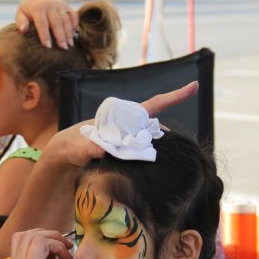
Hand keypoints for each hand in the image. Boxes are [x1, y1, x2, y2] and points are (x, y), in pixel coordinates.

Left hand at [16, 0, 77, 49]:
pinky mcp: (66, 6)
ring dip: (69, 33)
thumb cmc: (27, 13)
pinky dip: (75, 26)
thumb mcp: (20, 16)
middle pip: (57, 22)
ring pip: (67, 19)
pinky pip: (74, 15)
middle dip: (60, 36)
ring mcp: (59, 4)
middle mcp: (50, 4)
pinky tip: (73, 37)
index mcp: (38, 7)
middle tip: (63, 48)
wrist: (36, 1)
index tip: (48, 46)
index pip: (42, 23)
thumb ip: (21, 22)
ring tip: (69, 45)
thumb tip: (23, 30)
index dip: (45, 35)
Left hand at [41, 81, 199, 166]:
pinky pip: (142, 155)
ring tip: (159, 164)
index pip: (152, 106)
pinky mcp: (126, 153)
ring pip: (150, 143)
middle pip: (155, 128)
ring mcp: (128, 140)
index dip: (173, 96)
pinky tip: (148, 172)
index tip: (194, 86)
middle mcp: (129, 127)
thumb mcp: (77, 147)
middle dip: (164, 138)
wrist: (64, 156)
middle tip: (170, 151)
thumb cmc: (70, 146)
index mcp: (122, 118)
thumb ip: (88, 148)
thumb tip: (100, 150)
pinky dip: (147, 161)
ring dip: (155, 151)